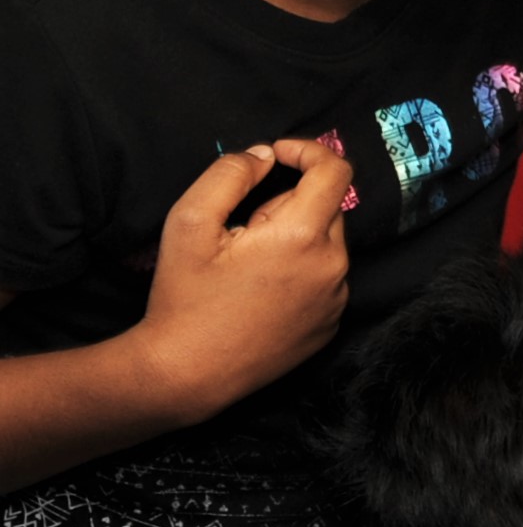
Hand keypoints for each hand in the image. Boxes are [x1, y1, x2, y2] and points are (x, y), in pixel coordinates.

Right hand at [130, 143, 352, 418]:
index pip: (335, 170)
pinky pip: (326, 279)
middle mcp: (333, 266)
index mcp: (303, 236)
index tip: (278, 155)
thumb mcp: (189, 223)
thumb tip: (266, 154)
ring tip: (248, 269)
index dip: (307, 151)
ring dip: (297, 240)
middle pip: (327, 207)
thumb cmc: (183, 299)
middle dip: (289, 206)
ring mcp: (336, 299)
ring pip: (327, 243)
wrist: (185, 375)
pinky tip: (262, 294)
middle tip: (244, 233)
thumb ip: (230, 174)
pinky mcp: (331, 324)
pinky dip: (302, 273)